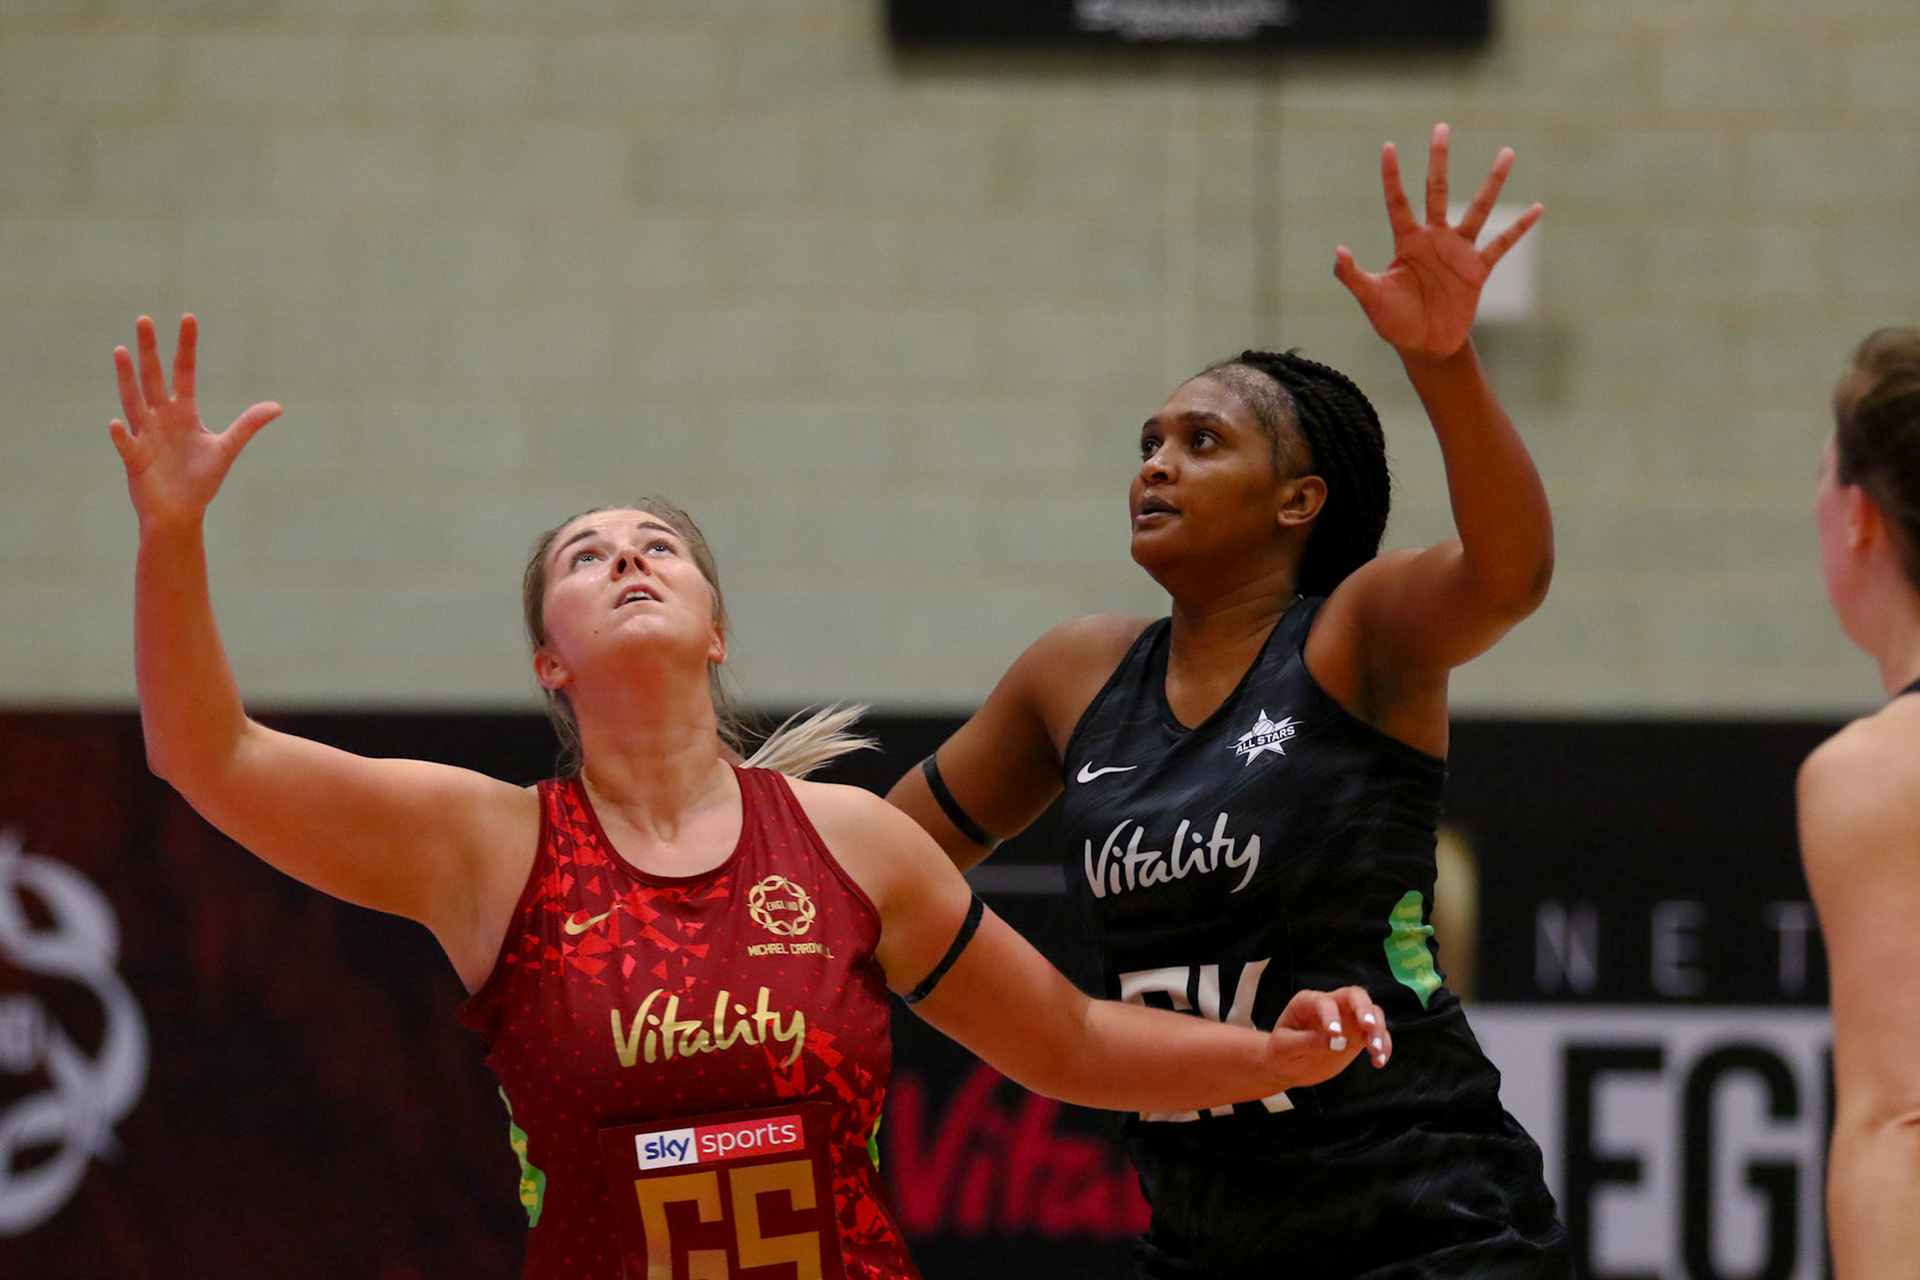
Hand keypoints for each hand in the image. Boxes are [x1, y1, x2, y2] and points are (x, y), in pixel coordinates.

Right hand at [110, 314, 279, 534]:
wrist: (180, 513)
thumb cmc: (200, 480)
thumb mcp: (227, 449)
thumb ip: (247, 425)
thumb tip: (277, 407)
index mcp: (184, 412)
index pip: (184, 371)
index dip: (186, 346)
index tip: (188, 317)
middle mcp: (161, 417)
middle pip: (154, 377)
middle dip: (150, 350)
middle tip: (144, 319)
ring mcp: (145, 435)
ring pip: (134, 400)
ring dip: (127, 378)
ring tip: (120, 351)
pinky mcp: (135, 459)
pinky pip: (126, 444)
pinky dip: (120, 434)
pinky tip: (116, 422)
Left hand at [1266, 985, 1390, 1087]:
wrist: (1288, 1065)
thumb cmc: (1281, 1052)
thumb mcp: (1285, 1047)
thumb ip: (1307, 1042)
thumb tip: (1336, 1043)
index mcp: (1307, 1002)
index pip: (1324, 1002)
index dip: (1331, 1015)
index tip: (1335, 1035)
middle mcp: (1331, 1005)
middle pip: (1355, 995)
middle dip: (1364, 1008)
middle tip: (1368, 1027)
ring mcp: (1348, 1019)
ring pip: (1372, 1012)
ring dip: (1378, 1029)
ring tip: (1375, 1050)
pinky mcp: (1358, 1035)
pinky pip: (1378, 1034)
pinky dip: (1384, 1045)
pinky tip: (1378, 1062)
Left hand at [1334, 123, 1541, 360]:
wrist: (1424, 347)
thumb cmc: (1394, 322)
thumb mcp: (1370, 298)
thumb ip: (1352, 275)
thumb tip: (1338, 250)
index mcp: (1406, 242)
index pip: (1398, 201)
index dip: (1391, 176)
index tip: (1388, 146)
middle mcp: (1433, 238)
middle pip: (1438, 191)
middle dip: (1438, 160)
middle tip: (1441, 127)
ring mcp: (1458, 251)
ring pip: (1479, 209)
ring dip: (1493, 182)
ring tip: (1507, 153)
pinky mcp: (1478, 269)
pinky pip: (1502, 244)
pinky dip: (1520, 228)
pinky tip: (1538, 208)